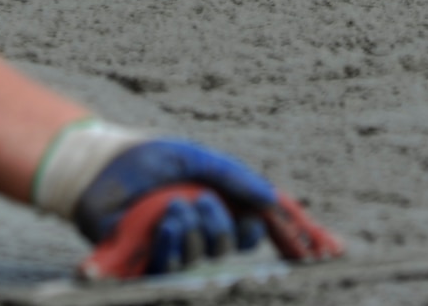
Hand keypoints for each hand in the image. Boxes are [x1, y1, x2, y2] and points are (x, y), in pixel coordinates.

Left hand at [73, 140, 343, 278]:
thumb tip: (274, 202)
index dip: (297, 244)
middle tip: (196, 200)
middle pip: (232, 248)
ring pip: (202, 259)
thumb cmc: (150, 160)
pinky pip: (167, 268)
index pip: (265, 232)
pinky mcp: (145, 265)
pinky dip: (167, 241)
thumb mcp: (201, 160)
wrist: (100, 164)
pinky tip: (163, 218)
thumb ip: (238, 179)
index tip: (327, 253)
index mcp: (222, 209)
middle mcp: (203, 234)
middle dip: (221, 226)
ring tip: (171, 206)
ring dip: (192, 231)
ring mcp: (175, 251)